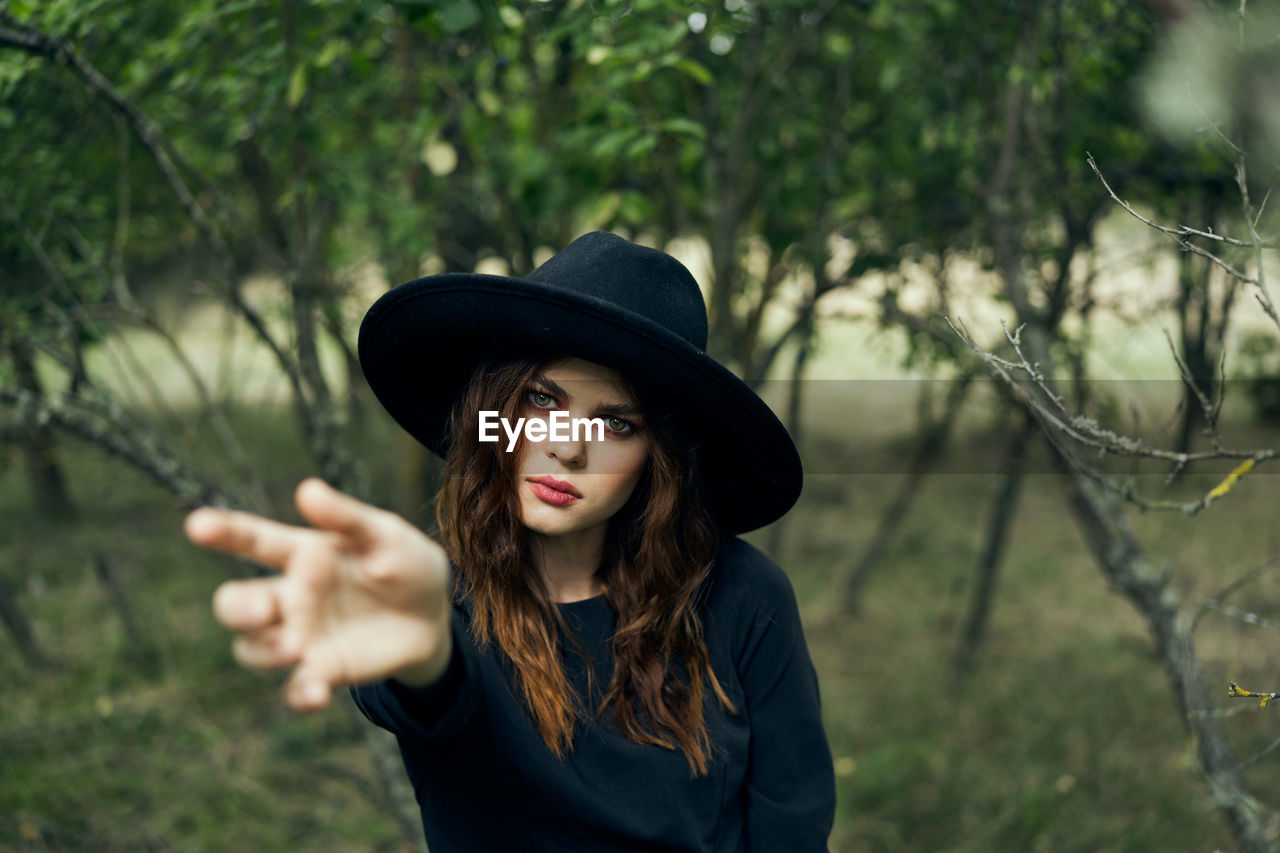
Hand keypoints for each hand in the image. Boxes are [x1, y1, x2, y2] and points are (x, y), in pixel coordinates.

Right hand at [184, 477, 452, 710]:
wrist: (435, 618)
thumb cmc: (404, 565)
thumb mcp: (386, 535)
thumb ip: (348, 517)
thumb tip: (307, 489)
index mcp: (302, 553)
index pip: (252, 540)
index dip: (223, 531)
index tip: (198, 525)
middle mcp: (291, 596)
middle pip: (235, 602)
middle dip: (238, 608)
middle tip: (265, 609)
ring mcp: (301, 636)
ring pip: (251, 648)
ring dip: (264, 651)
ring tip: (295, 647)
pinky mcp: (321, 671)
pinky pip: (293, 688)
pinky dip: (298, 693)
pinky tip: (315, 693)